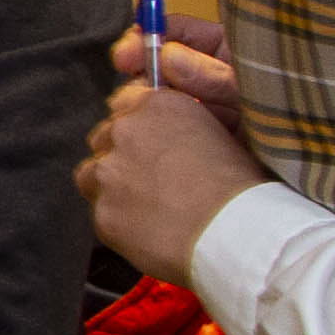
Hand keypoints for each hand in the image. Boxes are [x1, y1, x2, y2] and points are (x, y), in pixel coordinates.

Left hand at [78, 29, 265, 285]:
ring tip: (147, 205)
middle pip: (105, 137)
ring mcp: (109, 172)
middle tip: (151, 180)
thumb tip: (166, 128)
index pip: (126, 100)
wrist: (238, 234)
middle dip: (122, 155)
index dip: (137, 124)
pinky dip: (117, 219)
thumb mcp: (222, 132)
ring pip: (92, 173)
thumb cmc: (242, 187)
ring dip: (112, 186)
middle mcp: (126, 130)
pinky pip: (100, 212)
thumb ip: (182, 121)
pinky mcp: (103, 212)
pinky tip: (148, 229)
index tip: (146, 141)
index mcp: (158, 104)